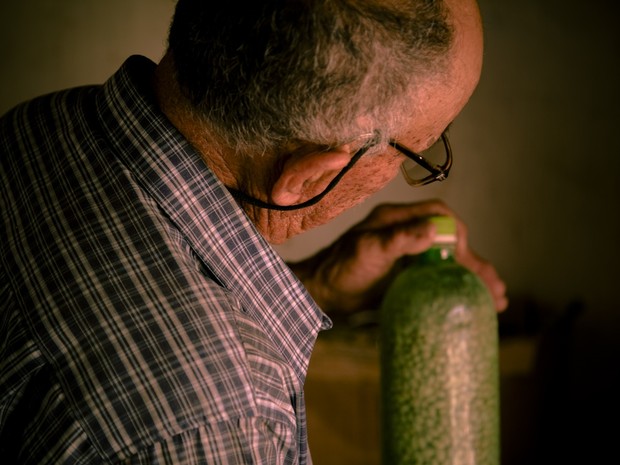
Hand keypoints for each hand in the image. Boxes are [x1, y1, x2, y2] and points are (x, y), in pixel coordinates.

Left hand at [289, 200, 507, 313]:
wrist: (322, 293)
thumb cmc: (341, 268)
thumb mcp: (369, 251)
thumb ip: (398, 239)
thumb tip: (433, 230)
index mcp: (397, 219)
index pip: (438, 214)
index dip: (456, 232)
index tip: (464, 257)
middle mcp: (405, 233)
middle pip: (450, 240)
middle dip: (474, 263)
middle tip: (495, 288)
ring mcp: (407, 255)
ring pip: (447, 261)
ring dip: (471, 278)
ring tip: (495, 301)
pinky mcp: (406, 275)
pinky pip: (437, 277)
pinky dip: (455, 288)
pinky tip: (471, 303)